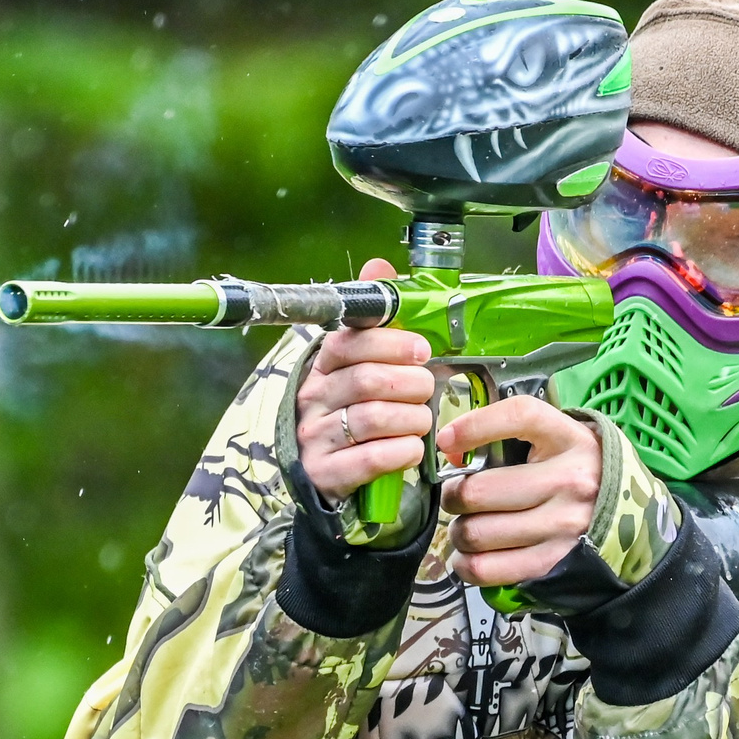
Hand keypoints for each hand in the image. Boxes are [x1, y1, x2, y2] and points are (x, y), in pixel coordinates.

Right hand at [295, 259, 434, 503]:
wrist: (324, 474)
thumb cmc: (351, 412)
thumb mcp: (359, 366)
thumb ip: (375, 321)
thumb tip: (379, 264)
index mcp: (322, 366)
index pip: (351, 342)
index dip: (392, 343)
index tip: (422, 350)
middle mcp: (313, 398)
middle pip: (367, 380)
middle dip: (410, 382)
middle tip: (426, 387)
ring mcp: (315, 437)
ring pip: (373, 418)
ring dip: (411, 418)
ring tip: (422, 420)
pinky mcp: (325, 473)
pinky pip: (373, 458)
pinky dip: (403, 451)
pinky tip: (411, 448)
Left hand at [437, 397, 599, 586]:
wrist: (626, 514)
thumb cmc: (572, 470)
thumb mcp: (553, 439)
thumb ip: (505, 435)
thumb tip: (451, 453)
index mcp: (567, 439)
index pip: (519, 416)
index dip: (474, 426)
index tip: (447, 440)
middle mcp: (569, 481)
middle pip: (479, 491)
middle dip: (454, 496)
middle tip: (458, 498)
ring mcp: (564, 525)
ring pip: (476, 533)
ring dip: (459, 531)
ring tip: (467, 526)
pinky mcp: (553, 561)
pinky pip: (487, 568)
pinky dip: (466, 564)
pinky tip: (470, 555)